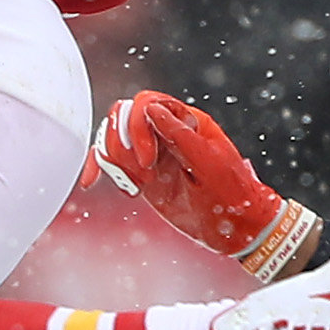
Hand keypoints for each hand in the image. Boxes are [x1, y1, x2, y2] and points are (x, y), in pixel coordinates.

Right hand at [92, 89, 320, 279]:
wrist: (238, 227)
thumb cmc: (233, 194)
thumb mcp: (211, 164)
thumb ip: (180, 136)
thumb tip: (152, 109)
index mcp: (187, 122)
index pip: (147, 103)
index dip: (138, 126)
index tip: (147, 160)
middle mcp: (166, 133)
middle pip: (124, 115)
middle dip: (125, 142)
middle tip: (143, 173)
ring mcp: (153, 153)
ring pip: (114, 137)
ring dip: (115, 158)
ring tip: (138, 184)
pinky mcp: (143, 174)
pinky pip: (113, 161)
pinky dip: (99, 167)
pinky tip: (91, 182)